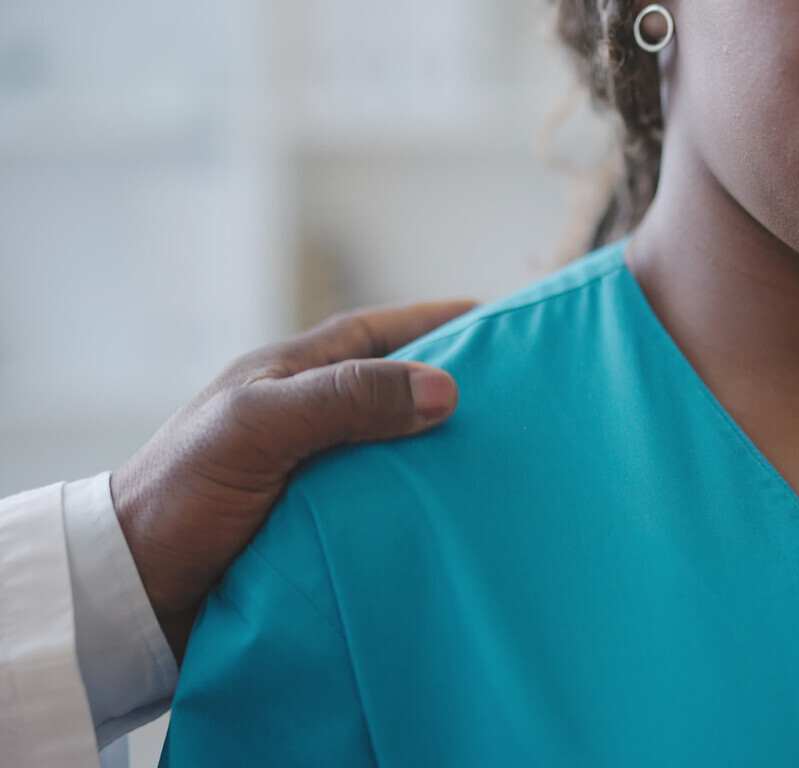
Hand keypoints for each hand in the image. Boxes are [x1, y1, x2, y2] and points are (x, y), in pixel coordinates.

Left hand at [111, 301, 474, 660]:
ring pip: (397, 452)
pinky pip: (387, 506)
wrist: (130, 597)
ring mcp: (318, 476)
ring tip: (506, 460)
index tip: (495, 316)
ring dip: (442, 455)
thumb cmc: (180, 495)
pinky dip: (422, 507)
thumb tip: (444, 389)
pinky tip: (458, 518)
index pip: (375, 334)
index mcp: (291, 377)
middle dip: (453, 388)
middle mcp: (309, 420)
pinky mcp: (323, 529)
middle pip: (396, 391)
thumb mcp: (258, 427)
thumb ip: (344, 400)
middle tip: (521, 396)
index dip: (433, 320)